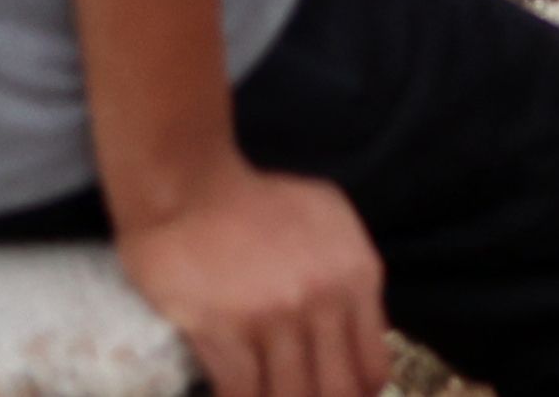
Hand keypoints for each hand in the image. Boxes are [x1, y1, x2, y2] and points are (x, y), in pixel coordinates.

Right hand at [114, 165, 388, 396]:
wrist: (185, 182)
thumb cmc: (255, 199)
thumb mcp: (328, 218)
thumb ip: (349, 276)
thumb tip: (358, 333)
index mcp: (356, 274)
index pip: (372, 369)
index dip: (355, 396)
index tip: (332, 394)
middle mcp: (322, 299)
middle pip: (336, 394)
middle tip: (296, 393)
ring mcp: (272, 316)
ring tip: (266, 392)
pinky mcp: (223, 329)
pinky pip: (242, 394)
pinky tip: (231, 393)